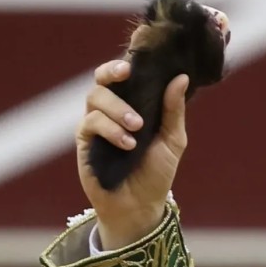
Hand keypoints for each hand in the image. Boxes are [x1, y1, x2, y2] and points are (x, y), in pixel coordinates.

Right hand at [75, 60, 189, 249]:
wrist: (140, 207)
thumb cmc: (156, 173)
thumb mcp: (172, 141)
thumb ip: (174, 110)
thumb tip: (181, 77)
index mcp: (133, 104)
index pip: (125, 75)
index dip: (126, 61)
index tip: (136, 59)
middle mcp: (111, 110)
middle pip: (102, 78)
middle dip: (112, 71)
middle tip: (127, 73)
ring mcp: (96, 124)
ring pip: (95, 97)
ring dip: (117, 107)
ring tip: (136, 127)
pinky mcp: (85, 141)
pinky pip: (90, 123)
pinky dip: (110, 129)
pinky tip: (127, 143)